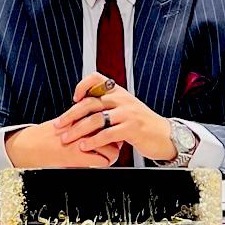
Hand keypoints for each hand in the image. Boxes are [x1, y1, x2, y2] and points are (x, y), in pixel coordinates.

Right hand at [5, 120, 122, 168]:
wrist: (29, 145)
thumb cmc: (46, 135)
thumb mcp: (67, 122)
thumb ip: (84, 122)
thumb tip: (102, 127)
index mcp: (82, 115)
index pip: (109, 119)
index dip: (112, 128)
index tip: (111, 133)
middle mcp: (84, 127)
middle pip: (114, 133)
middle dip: (115, 142)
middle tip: (111, 146)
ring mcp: (82, 141)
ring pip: (113, 149)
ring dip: (111, 154)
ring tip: (104, 157)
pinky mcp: (78, 156)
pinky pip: (103, 162)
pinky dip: (104, 164)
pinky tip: (96, 163)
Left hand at [54, 74, 175, 161]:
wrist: (165, 136)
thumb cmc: (142, 125)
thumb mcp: (126, 109)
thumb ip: (108, 105)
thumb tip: (84, 107)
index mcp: (119, 92)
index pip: (97, 78)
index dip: (82, 86)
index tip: (74, 99)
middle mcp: (122, 99)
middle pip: (90, 102)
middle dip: (71, 115)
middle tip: (59, 125)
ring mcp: (128, 113)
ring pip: (96, 119)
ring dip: (78, 130)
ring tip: (67, 139)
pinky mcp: (132, 128)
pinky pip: (107, 134)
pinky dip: (93, 141)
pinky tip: (84, 146)